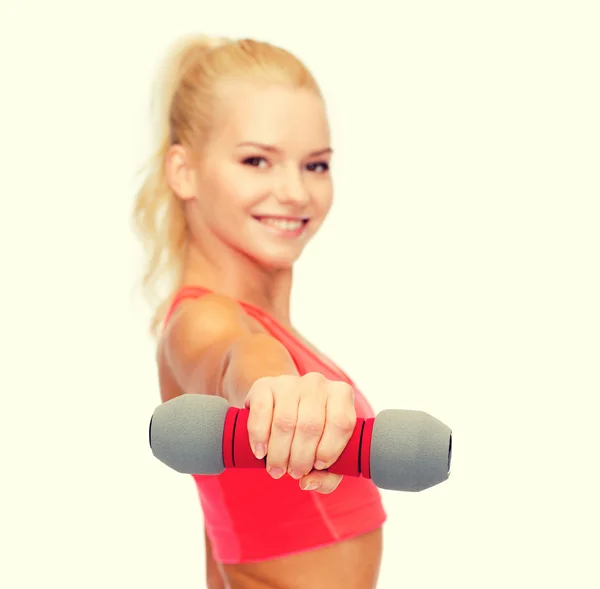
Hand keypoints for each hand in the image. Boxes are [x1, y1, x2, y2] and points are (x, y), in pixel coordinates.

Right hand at [244, 372, 355, 493]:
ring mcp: (290, 382)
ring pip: (285, 422)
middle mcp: (317, 383)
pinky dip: (259, 437)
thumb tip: (308, 482)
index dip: (330, 450)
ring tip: (277, 469)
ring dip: (279, 454)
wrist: (280, 407)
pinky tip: (260, 452)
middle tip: (294, 474)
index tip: (318, 466)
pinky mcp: (264, 385)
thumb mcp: (326, 454)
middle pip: (310, 426)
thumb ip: (328, 476)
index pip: (341, 423)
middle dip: (301, 458)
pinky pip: (261, 411)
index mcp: (341, 394)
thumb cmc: (311, 435)